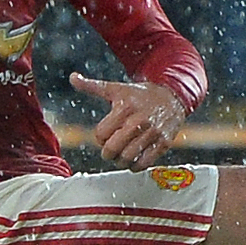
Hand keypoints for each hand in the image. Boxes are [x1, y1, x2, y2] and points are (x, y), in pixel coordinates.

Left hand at [70, 72, 187, 167]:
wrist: (173, 96)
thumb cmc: (141, 95)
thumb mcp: (116, 88)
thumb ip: (93, 86)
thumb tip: (73, 77)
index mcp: (125, 107)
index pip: (101, 134)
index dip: (100, 138)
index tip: (105, 136)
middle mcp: (139, 120)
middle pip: (113, 148)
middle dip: (108, 153)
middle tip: (110, 151)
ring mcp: (153, 132)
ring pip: (128, 158)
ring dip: (120, 161)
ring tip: (121, 157)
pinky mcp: (164, 142)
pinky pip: (145, 163)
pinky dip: (136, 166)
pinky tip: (134, 161)